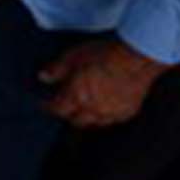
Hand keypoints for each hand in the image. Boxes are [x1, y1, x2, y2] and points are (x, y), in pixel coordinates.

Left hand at [39, 39, 165, 127]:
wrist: (136, 60)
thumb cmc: (105, 55)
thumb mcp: (73, 57)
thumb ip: (56, 69)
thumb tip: (43, 77)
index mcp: (76, 97)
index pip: (58, 109)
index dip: (48, 107)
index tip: (45, 104)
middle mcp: (93, 110)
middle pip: (76, 121)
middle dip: (68, 115)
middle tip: (64, 108)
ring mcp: (111, 113)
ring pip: (95, 124)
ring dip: (87, 119)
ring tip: (83, 111)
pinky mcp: (127, 112)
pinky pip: (112, 120)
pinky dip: (105, 117)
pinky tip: (104, 110)